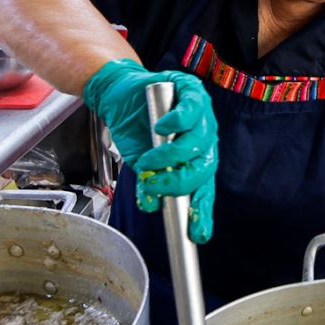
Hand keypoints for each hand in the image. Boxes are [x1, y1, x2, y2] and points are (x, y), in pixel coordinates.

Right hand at [82, 60, 218, 240]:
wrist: (121, 98)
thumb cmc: (135, 131)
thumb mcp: (141, 165)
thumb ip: (150, 184)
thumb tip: (151, 205)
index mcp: (196, 160)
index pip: (204, 189)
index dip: (201, 210)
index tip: (197, 233)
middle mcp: (204, 141)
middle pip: (204, 168)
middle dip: (178, 181)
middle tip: (154, 184)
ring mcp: (203, 116)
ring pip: (198, 142)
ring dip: (169, 155)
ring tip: (148, 158)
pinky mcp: (193, 92)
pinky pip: (192, 110)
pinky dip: (176, 122)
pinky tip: (162, 128)